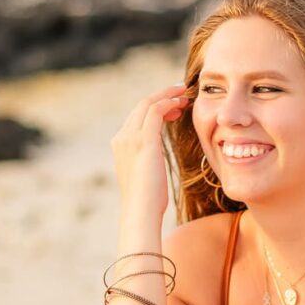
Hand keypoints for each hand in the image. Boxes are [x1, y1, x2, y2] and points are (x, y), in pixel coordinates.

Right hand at [110, 81, 190, 214]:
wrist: (140, 212)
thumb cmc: (147, 200)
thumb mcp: (144, 174)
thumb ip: (146, 160)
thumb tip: (154, 160)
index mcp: (120, 144)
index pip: (137, 116)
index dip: (156, 106)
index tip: (172, 105)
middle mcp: (121, 137)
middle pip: (141, 105)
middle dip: (162, 96)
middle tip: (181, 92)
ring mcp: (130, 138)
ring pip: (148, 104)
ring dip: (168, 96)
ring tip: (184, 95)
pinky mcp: (143, 140)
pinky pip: (156, 111)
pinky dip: (169, 103)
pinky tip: (181, 105)